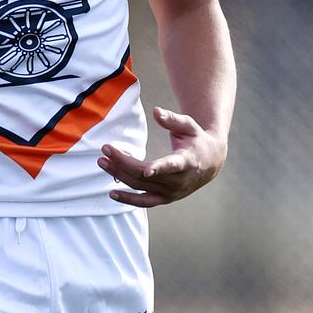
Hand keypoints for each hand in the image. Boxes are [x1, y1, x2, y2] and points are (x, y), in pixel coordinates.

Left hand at [97, 106, 227, 207]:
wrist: (210, 162)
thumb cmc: (196, 139)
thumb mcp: (189, 125)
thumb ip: (172, 119)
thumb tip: (156, 111)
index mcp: (188, 161)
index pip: (173, 166)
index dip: (160, 168)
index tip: (147, 170)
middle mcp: (179, 181)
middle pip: (146, 175)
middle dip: (124, 162)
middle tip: (105, 149)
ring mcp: (172, 192)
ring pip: (141, 187)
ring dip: (120, 175)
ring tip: (102, 163)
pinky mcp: (165, 199)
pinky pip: (144, 202)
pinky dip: (128, 199)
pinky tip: (112, 193)